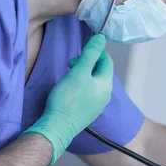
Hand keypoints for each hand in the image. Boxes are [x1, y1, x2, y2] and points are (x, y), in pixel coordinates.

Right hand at [23, 34, 113, 165]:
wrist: (58, 127)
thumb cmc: (68, 99)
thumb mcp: (79, 72)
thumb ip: (91, 54)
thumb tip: (102, 38)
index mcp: (106, 84)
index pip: (107, 61)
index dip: (96, 52)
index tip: (82, 50)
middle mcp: (105, 95)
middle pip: (100, 71)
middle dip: (87, 63)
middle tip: (71, 64)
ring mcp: (98, 105)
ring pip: (94, 82)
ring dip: (83, 74)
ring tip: (69, 75)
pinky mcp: (88, 112)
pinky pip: (89, 93)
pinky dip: (81, 85)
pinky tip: (70, 89)